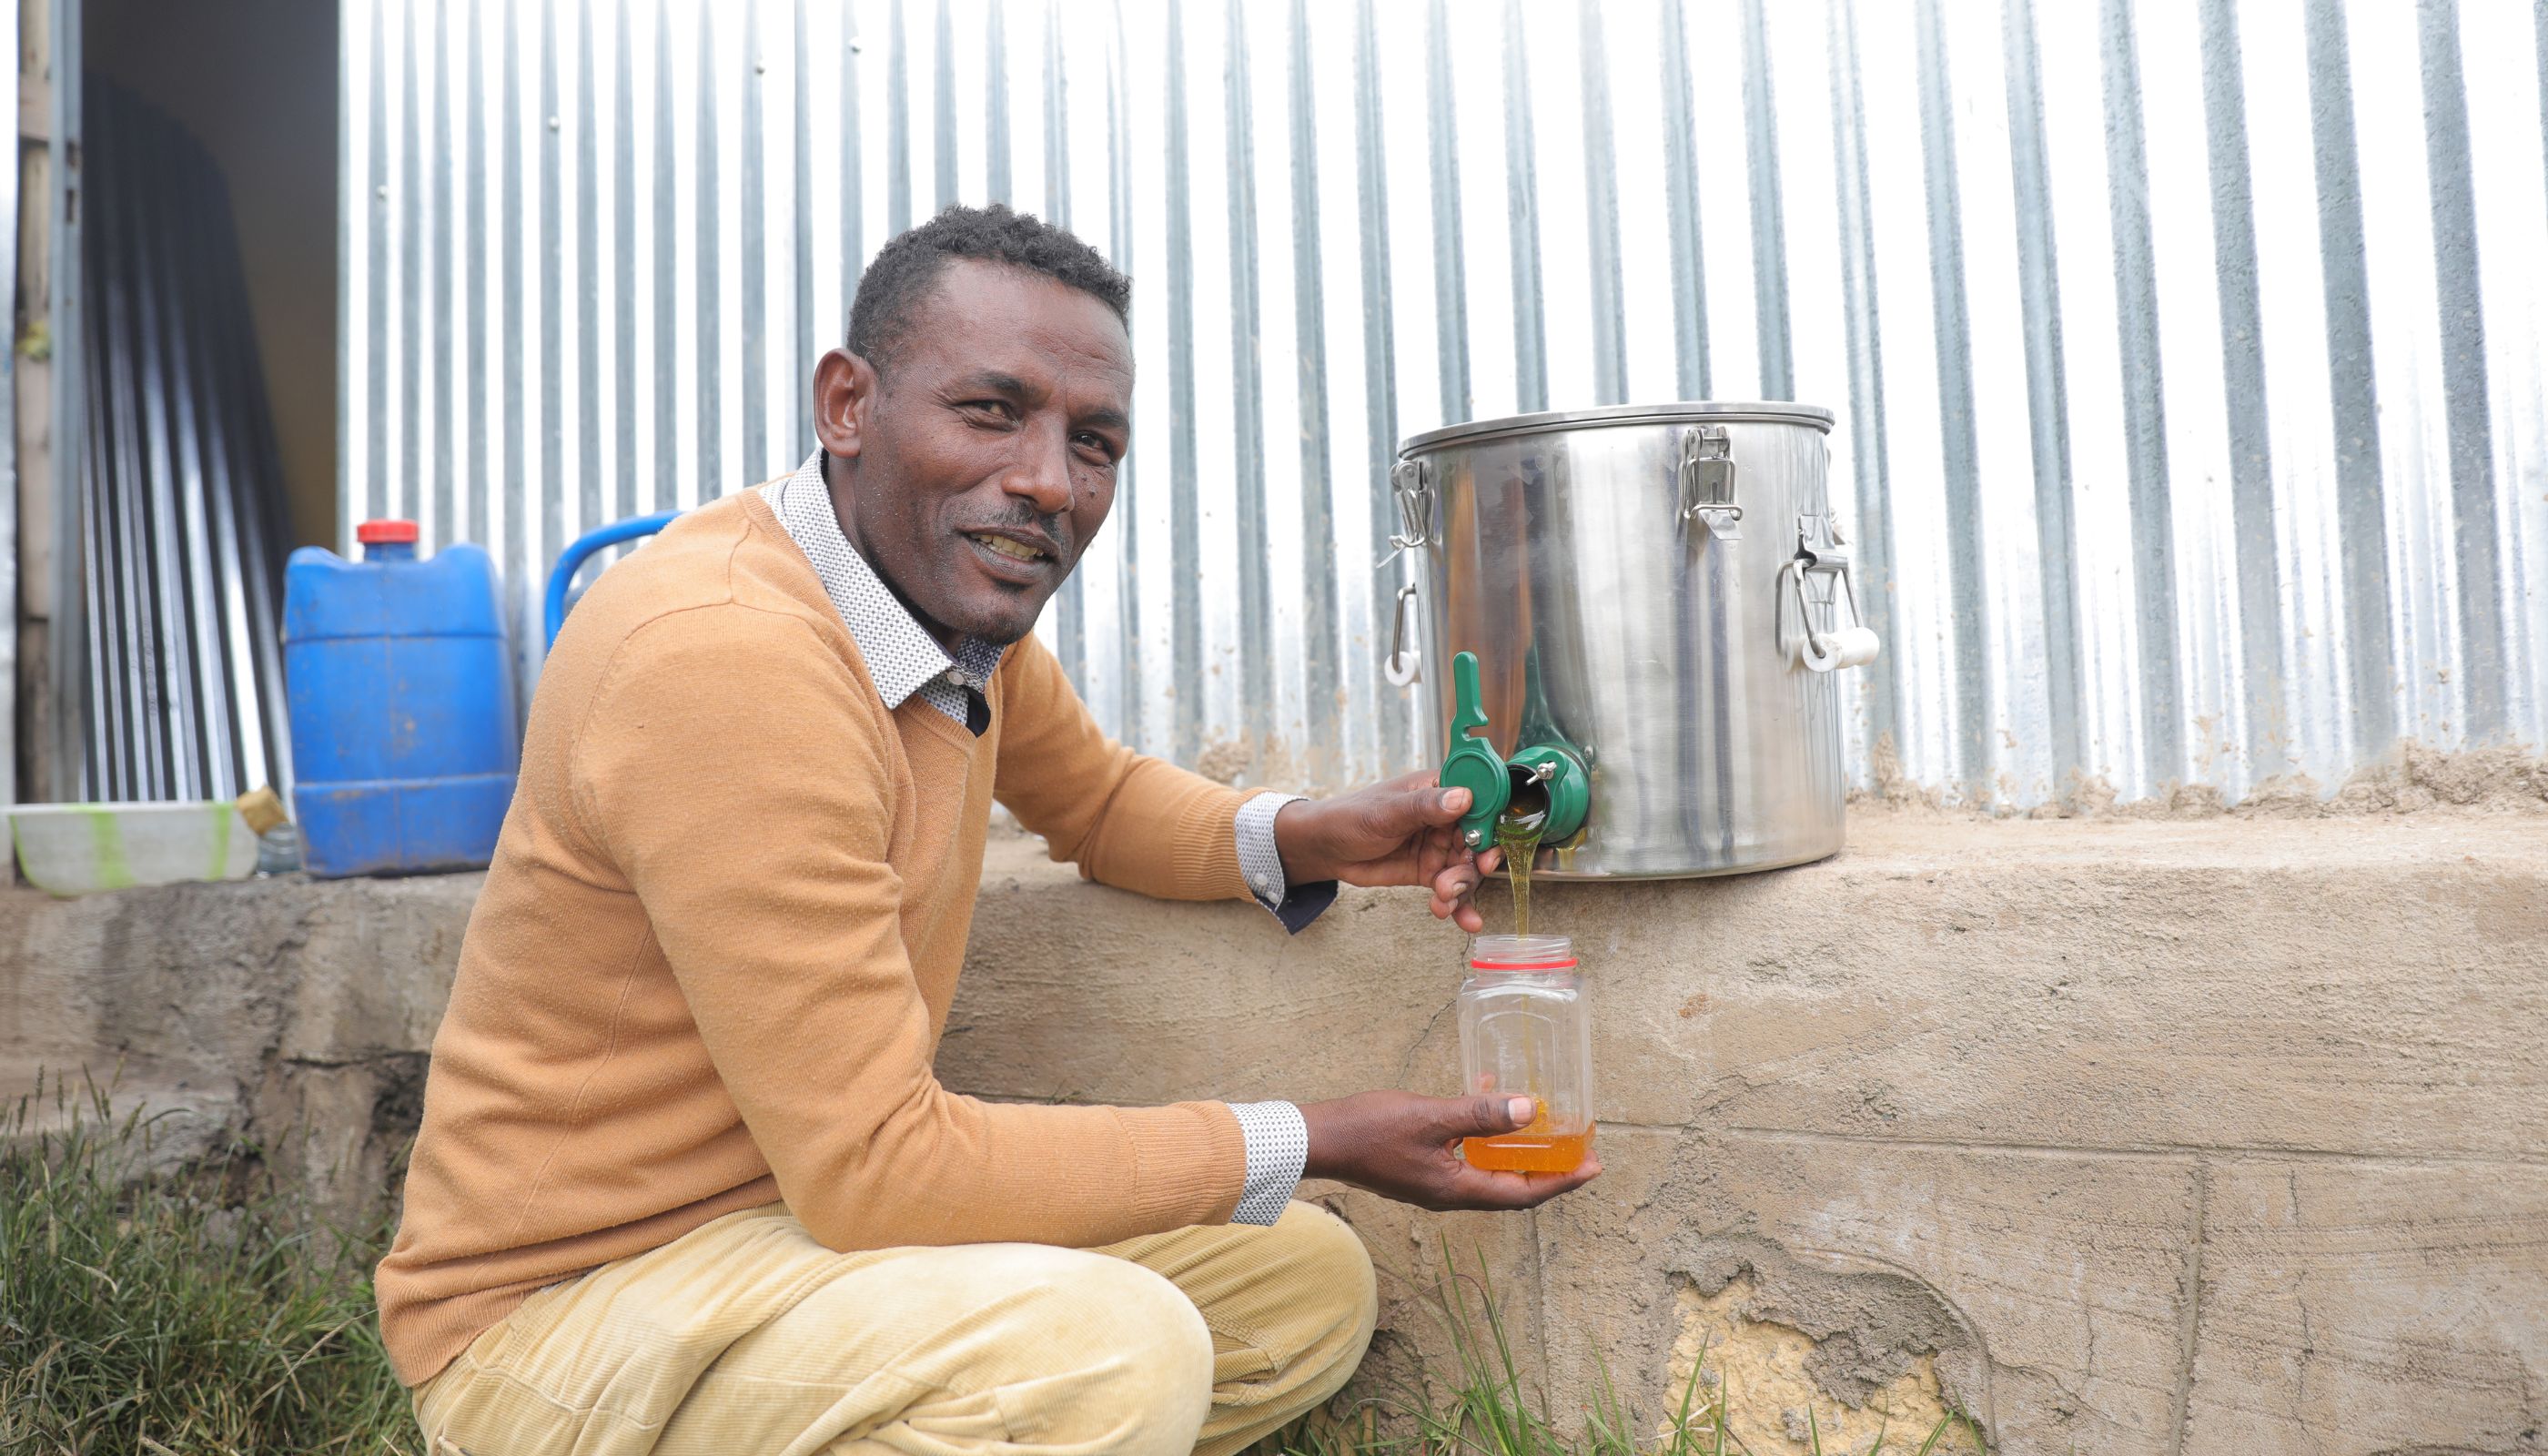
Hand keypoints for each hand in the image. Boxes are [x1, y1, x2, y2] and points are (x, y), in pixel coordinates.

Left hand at [1272, 772, 1506, 931]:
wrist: (1327, 850)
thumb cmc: (1352, 817)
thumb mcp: (1387, 811)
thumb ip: (1424, 806)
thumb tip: (1462, 798)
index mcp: (1439, 790)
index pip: (1480, 800)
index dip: (1491, 823)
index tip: (1487, 846)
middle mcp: (1447, 818)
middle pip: (1479, 841)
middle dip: (1474, 865)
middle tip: (1457, 880)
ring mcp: (1440, 847)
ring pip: (1467, 869)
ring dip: (1462, 888)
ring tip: (1442, 898)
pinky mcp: (1431, 872)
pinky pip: (1454, 890)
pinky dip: (1461, 906)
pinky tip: (1466, 921)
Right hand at [1297, 1090, 1601, 1211]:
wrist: (1320, 1139)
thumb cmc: (1370, 1130)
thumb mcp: (1431, 1116)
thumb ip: (1481, 1114)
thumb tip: (1531, 1110)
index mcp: (1457, 1190)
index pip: (1524, 1193)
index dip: (1563, 1180)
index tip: (1594, 1165)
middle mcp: (1451, 1193)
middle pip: (1513, 1188)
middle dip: (1550, 1169)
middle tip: (1581, 1150)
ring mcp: (1436, 1182)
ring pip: (1492, 1172)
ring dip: (1520, 1153)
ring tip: (1547, 1129)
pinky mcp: (1423, 1167)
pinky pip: (1469, 1157)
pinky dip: (1488, 1137)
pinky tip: (1491, 1105)